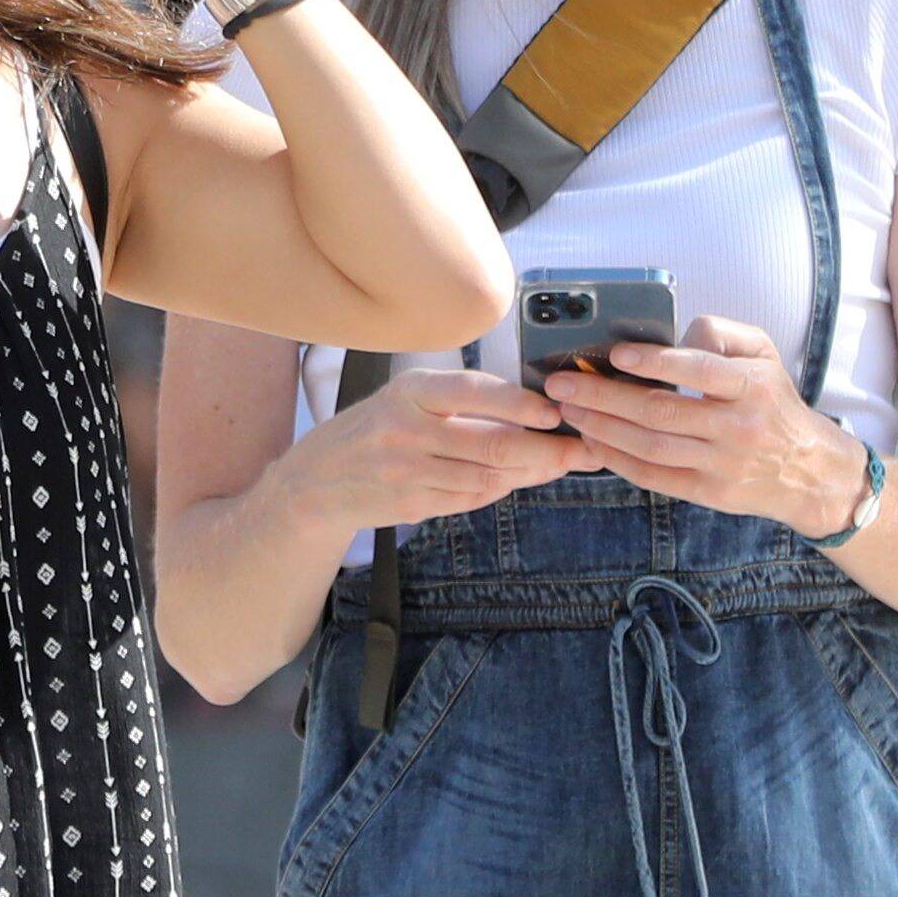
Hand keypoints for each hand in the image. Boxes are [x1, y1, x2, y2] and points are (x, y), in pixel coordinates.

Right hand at [279, 367, 573, 541]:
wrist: (314, 483)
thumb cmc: (372, 432)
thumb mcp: (404, 401)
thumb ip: (460, 404)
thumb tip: (533, 411)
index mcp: (409, 392)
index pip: (474, 392)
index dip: (520, 404)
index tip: (555, 411)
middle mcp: (406, 430)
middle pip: (493, 444)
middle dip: (547, 449)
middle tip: (583, 449)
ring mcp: (407, 471)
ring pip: (488, 476)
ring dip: (530, 473)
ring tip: (558, 464)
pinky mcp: (411, 504)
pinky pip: (470, 498)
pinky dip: (499, 489)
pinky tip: (516, 480)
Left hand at [544, 321, 859, 529]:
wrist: (808, 469)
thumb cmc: (773, 400)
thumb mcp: (763, 353)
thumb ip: (720, 333)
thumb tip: (675, 337)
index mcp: (752, 386)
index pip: (700, 369)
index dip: (656, 362)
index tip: (616, 353)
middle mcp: (737, 426)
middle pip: (661, 411)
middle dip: (603, 396)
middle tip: (563, 384)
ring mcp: (721, 464)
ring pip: (651, 446)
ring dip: (601, 428)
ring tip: (569, 410)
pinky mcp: (708, 492)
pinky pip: (654, 476)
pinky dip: (617, 459)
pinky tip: (592, 440)